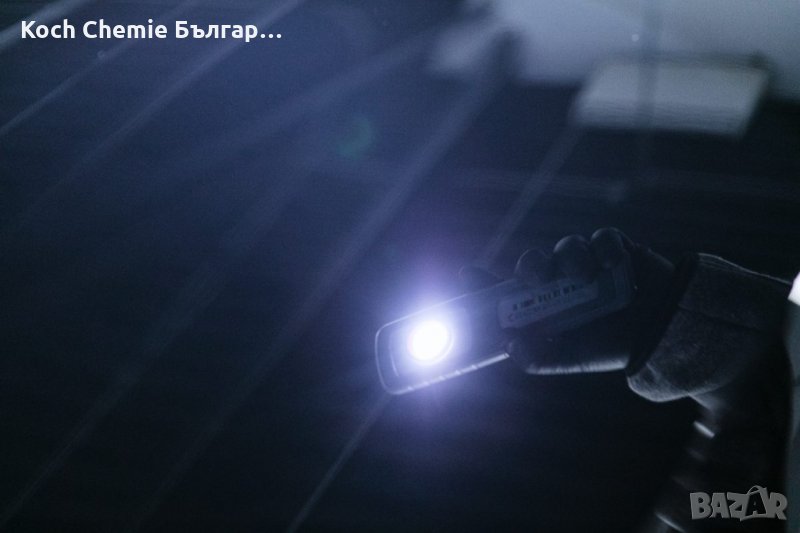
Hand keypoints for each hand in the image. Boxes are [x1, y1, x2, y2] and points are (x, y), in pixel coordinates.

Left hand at [462, 228, 674, 373]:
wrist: (664, 338)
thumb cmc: (612, 347)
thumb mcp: (573, 358)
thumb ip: (540, 357)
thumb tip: (509, 345)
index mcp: (543, 305)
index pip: (505, 290)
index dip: (483, 283)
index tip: (467, 276)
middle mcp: (560, 281)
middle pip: (533, 261)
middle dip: (530, 264)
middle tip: (535, 276)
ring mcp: (588, 263)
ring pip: (566, 246)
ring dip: (569, 257)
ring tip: (585, 275)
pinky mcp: (616, 250)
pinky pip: (603, 237)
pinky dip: (604, 247)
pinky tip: (612, 263)